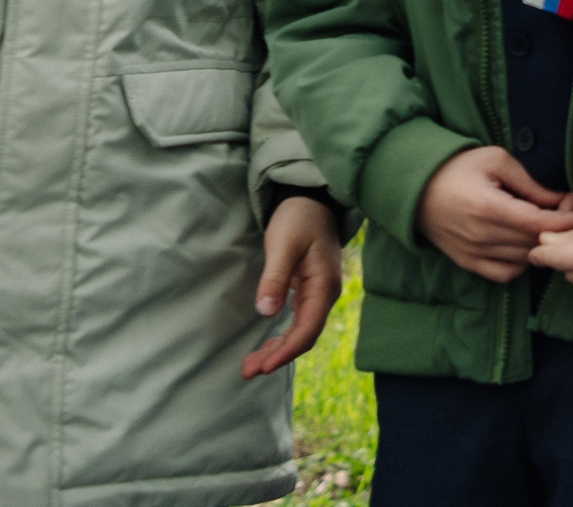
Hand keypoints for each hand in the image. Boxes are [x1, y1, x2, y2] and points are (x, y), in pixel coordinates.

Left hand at [241, 194, 342, 378]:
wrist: (312, 201)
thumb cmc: (298, 219)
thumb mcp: (283, 245)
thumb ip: (275, 278)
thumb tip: (266, 313)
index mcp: (324, 285)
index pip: (308, 329)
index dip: (286, 350)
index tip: (263, 367)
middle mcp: (325, 294)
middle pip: (304, 336)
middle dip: (278, 356)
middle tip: (247, 371)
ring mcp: (319, 294)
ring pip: (301, 331)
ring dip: (278, 350)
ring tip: (250, 365)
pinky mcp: (310, 291)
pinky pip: (299, 322)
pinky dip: (282, 337)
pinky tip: (267, 347)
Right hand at [417, 145, 572, 282]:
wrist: (416, 188)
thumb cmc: (459, 167)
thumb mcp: (497, 162)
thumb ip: (531, 184)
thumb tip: (563, 201)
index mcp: (488, 207)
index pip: (539, 225)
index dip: (567, 222)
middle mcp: (480, 236)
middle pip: (534, 244)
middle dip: (560, 233)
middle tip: (571, 215)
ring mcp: (472, 253)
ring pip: (523, 260)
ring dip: (542, 248)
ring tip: (551, 229)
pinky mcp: (467, 263)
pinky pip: (504, 274)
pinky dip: (521, 264)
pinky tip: (525, 245)